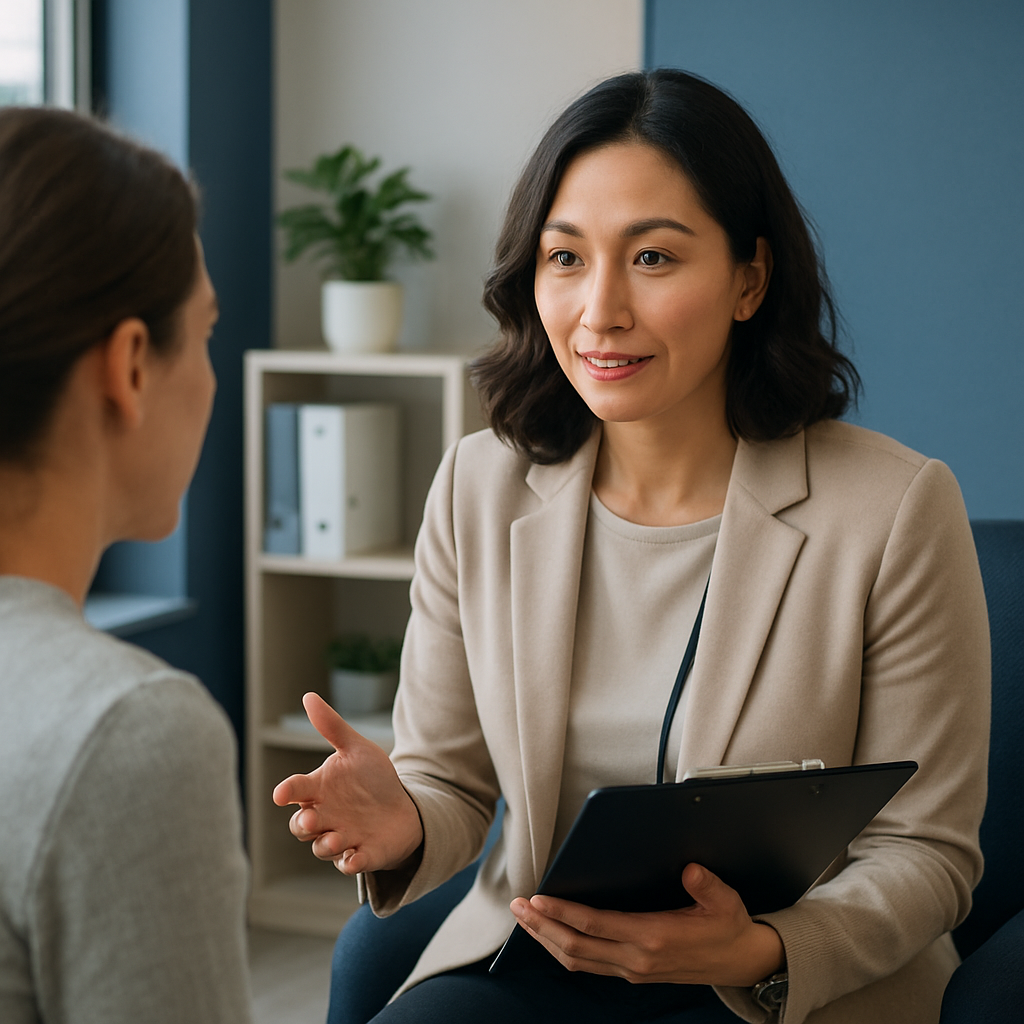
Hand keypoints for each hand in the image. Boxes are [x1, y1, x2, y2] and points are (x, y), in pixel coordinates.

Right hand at [272, 692, 422, 874]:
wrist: (402, 808)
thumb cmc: (371, 779)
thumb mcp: (356, 749)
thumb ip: (332, 727)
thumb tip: (308, 696)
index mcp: (319, 790)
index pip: (295, 790)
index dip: (286, 792)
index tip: (281, 794)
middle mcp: (324, 816)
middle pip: (301, 825)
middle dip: (303, 824)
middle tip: (312, 818)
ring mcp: (340, 838)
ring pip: (322, 847)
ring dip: (326, 844)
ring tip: (337, 838)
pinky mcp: (360, 855)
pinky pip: (350, 864)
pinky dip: (351, 863)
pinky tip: (356, 858)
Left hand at [509, 863, 784, 986]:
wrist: (741, 962)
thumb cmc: (728, 927)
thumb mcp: (725, 902)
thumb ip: (706, 885)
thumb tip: (690, 869)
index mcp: (653, 938)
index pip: (595, 925)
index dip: (563, 912)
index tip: (538, 898)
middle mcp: (636, 958)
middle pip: (575, 945)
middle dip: (541, 925)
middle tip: (516, 906)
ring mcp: (632, 969)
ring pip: (576, 960)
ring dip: (546, 939)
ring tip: (523, 918)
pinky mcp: (632, 972)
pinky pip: (588, 964)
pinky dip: (562, 950)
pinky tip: (550, 934)